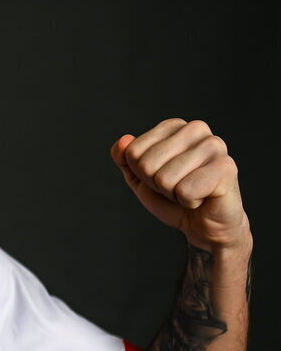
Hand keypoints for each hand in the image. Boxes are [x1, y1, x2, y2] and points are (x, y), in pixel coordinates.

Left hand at [111, 119, 248, 251]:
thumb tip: (123, 141)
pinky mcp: (226, 167)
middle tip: (177, 187)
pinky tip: (203, 197)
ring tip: (190, 191)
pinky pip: (185, 191)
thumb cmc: (172, 198)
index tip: (161, 177)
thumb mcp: (139, 178)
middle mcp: (196, 129)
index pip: (133, 152)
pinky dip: (189, 202)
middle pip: (147, 164)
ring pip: (165, 179)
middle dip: (157, 184)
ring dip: (173, 194)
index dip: (142, 174)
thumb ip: (124, 159)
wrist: (203, 224)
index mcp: (174, 126)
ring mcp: (214, 146)